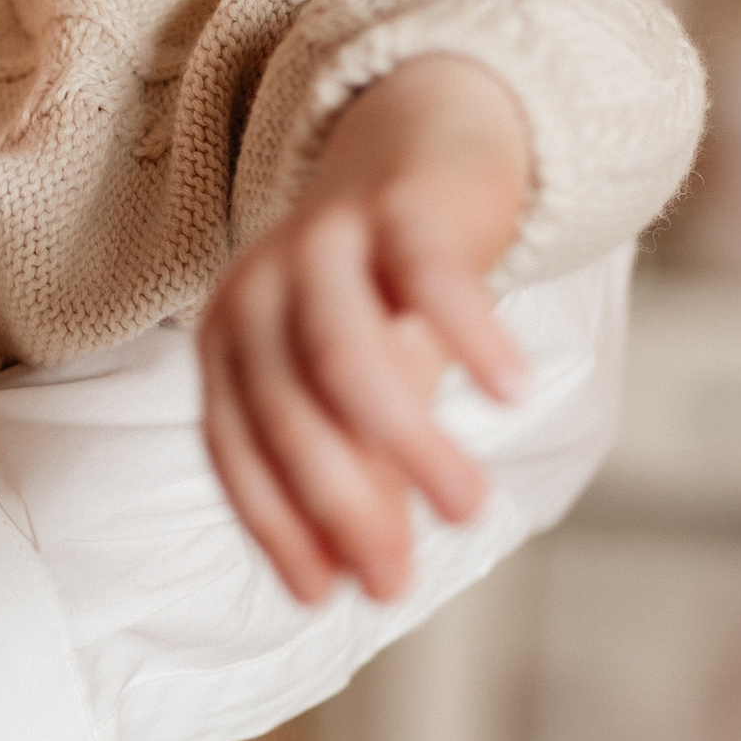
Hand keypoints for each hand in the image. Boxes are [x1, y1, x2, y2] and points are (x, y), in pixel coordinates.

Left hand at [199, 54, 532, 605]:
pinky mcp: (397, 206)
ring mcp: (322, 242)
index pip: (236, 449)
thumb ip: (359, 467)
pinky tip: (511, 392)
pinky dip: (472, 338)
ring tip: (467, 508)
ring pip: (348, 359)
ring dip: (406, 444)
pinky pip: (430, 279)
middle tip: (399, 583)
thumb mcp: (364, 385)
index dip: (276, 527)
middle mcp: (259, 289)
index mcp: (229, 340)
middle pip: (289, 414)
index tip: (324, 597)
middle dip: (341, 509)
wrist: (426, 143)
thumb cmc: (386, 290)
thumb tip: (366, 579)